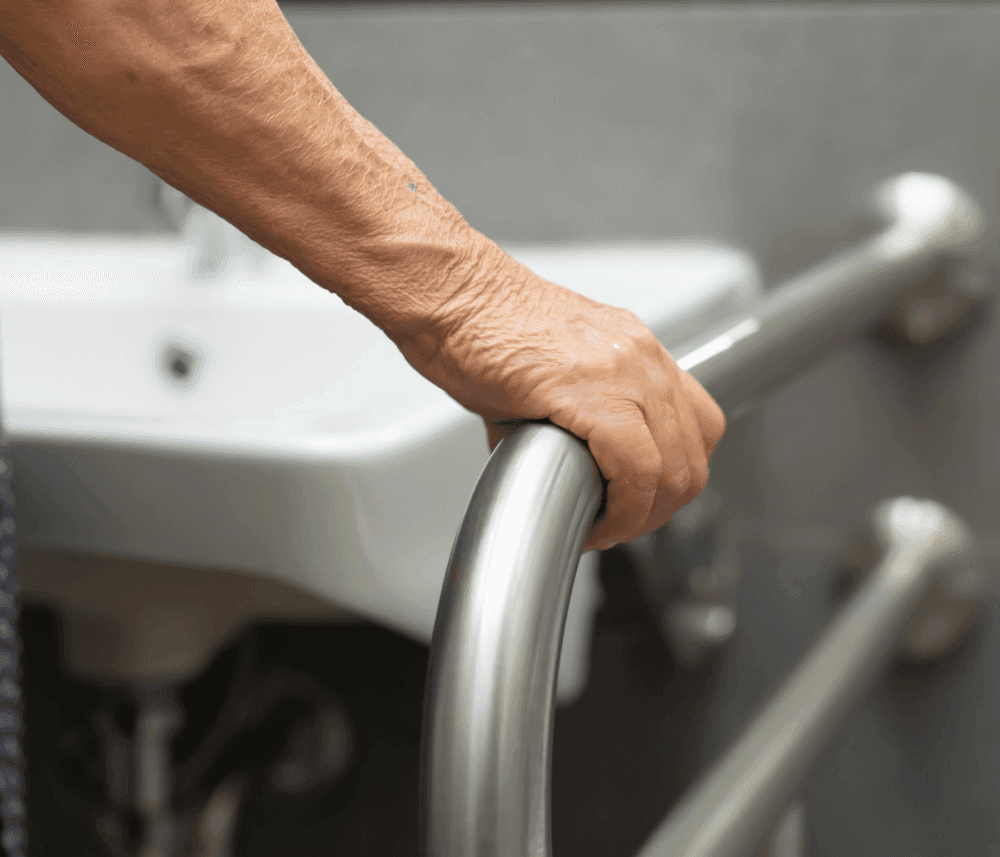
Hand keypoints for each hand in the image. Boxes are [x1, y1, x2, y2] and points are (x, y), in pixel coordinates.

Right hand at [392, 244, 725, 552]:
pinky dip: (622, 512)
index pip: (698, 424)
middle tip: (619, 526)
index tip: (641, 503)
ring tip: (605, 528)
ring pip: (672, 470)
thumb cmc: (481, 325)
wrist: (451, 294)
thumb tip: (555, 462)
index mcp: (636, 349)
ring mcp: (625, 370)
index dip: (674, 477)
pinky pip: (636, 470)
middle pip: (693, 456)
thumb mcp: (549, 368)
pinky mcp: (593, 392)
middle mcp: (642, 356)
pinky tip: (592, 522)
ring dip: (641, 517)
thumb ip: (570, 412)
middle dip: (659, 509)